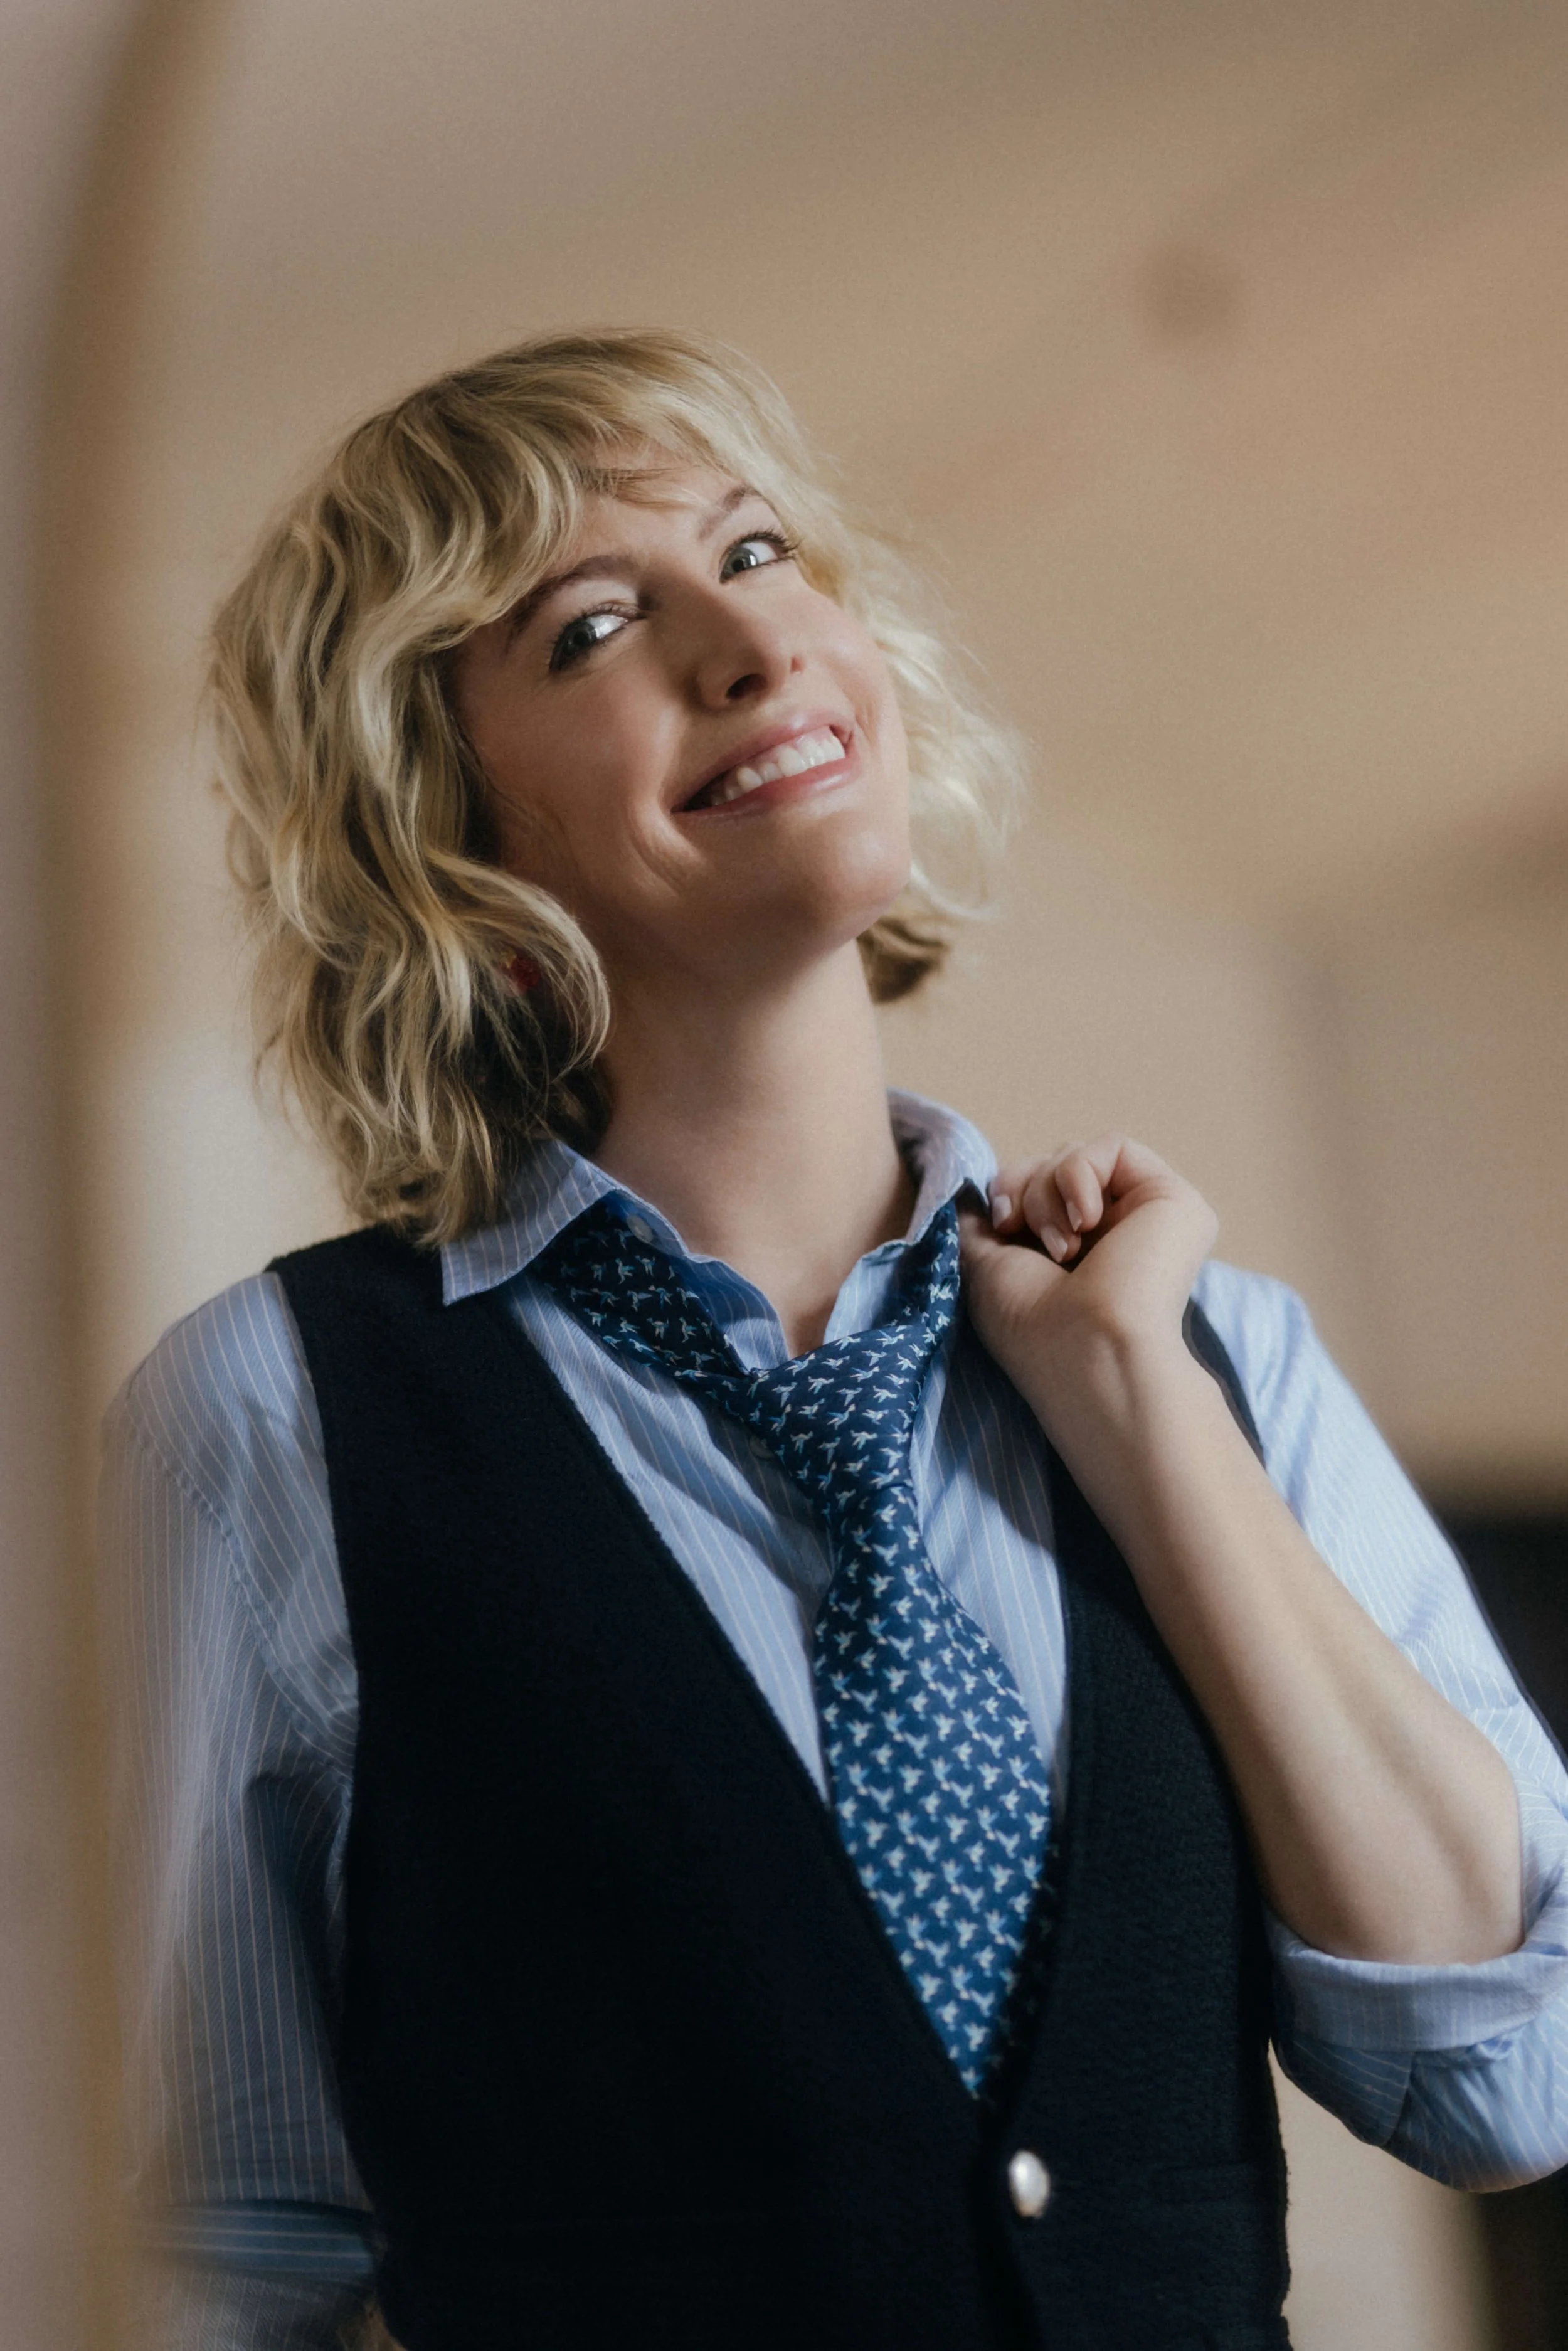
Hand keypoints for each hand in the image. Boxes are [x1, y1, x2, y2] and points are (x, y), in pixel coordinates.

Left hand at [958, 1135, 1218, 1433]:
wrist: (1088, 1350)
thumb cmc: (1032, 1326)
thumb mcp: (988, 1268)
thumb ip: (982, 1225)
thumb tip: (973, 1193)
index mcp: (1075, 1254)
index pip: (1035, 1187)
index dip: (1008, 1190)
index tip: (1001, 1223)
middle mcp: (1114, 1235)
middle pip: (1052, 1166)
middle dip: (1025, 1190)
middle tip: (1026, 1234)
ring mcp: (1146, 1218)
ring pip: (1076, 1156)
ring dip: (1047, 1192)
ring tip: (1063, 1247)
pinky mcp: (1174, 1201)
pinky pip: (1113, 1146)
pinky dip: (1079, 1175)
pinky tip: (1086, 1221)